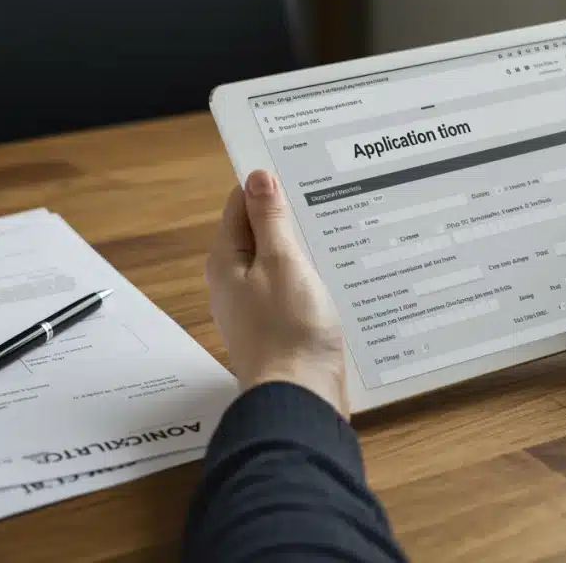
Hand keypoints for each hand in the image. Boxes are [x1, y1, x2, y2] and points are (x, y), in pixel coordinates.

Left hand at [205, 169, 347, 415]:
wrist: (300, 397)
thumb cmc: (289, 332)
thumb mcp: (283, 263)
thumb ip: (270, 219)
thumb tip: (258, 177)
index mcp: (226, 261)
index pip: (239, 203)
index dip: (268, 183)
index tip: (301, 169)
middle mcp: (235, 281)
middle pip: (260, 231)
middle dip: (291, 214)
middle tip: (329, 196)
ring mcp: (256, 305)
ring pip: (280, 260)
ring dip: (305, 245)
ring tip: (338, 230)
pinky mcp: (279, 325)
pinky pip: (293, 287)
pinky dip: (312, 275)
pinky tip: (336, 272)